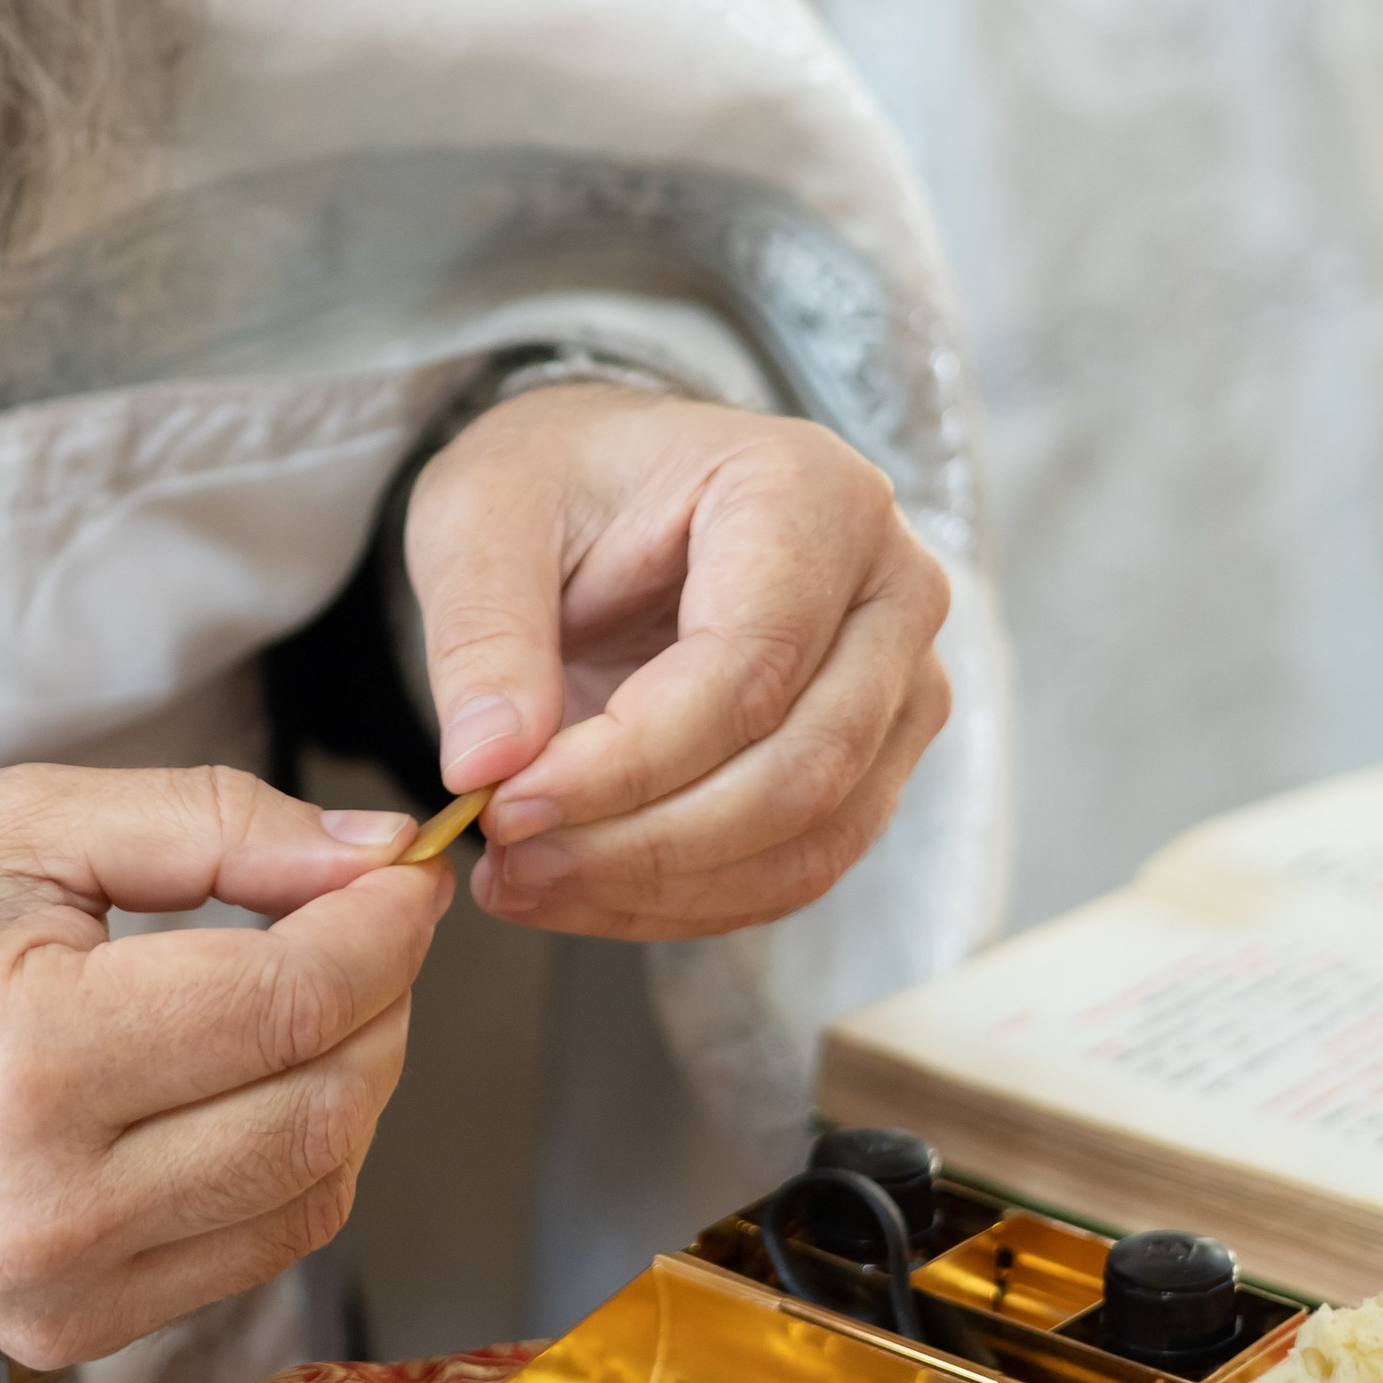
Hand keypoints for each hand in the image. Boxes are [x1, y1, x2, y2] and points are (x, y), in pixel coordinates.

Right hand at [0, 765, 444, 1365]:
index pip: (294, 1001)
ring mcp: (58, 1298)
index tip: (408, 870)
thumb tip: (370, 854)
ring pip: (309, 1196)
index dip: (383, 928)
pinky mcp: (58, 1340)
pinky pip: (245, 1255)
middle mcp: (55, 1210)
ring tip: (315, 993)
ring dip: (350, 1088)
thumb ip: (207, 826)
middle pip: (324, 1109)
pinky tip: (253, 1083)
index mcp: (34, 1063)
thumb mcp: (9, 827)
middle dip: (381, 1002)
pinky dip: (287, 1164)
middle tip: (368, 920)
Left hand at [405, 386, 950, 937]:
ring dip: (662, 887)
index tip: (505, 804)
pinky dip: (687, 900)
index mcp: (807, 490)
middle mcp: (890, 586)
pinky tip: (582, 890)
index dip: (625, 760)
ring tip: (527, 881)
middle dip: (643, 842)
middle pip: (799, 767)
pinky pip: (801, 865)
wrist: (604, 490)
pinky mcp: (876, 758)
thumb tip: (485, 765)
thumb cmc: (559, 482)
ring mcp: (901, 680)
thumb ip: (483, 632)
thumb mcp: (481, 517)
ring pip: (813, 837)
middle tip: (510, 860)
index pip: (746, 666)